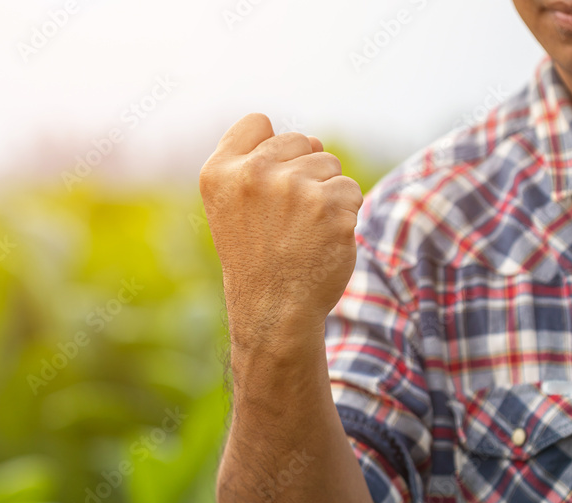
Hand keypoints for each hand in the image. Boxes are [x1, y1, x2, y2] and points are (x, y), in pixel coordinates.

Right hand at [199, 113, 363, 346]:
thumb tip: (316, 142)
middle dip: (304, 172)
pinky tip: (323, 239)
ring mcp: (293, 189)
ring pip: (331, 165)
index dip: (269, 149)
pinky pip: (351, 190)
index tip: (266, 186)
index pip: (256, 122)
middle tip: (286, 219)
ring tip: (304, 230)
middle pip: (302, 140)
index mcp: (219, 173)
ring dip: (327, 194)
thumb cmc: (256, 256)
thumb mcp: (231, 206)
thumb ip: (254, 164)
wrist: (274, 311)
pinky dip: (345, 214)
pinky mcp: (330, 207)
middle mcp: (253, 174)